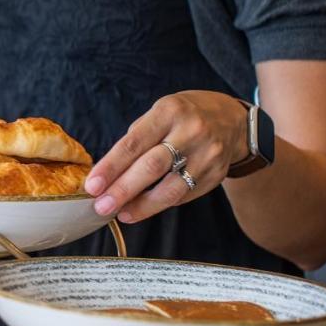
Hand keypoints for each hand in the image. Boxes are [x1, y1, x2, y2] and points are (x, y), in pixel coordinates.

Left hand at [85, 91, 249, 222]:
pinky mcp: (216, 174)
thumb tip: (108, 176)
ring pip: (170, 189)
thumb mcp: (159, 114)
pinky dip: (160, 204)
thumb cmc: (183, 117)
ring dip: (142, 206)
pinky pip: (183, 195)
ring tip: (121, 213)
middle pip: (152, 168)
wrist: (232, 120)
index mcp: (169, 112)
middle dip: (123, 190)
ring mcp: (208, 154)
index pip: (134, 143)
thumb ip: (135, 140)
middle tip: (101, 207)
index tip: (92, 186)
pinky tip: (143, 208)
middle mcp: (191, 131)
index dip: (111, 167)